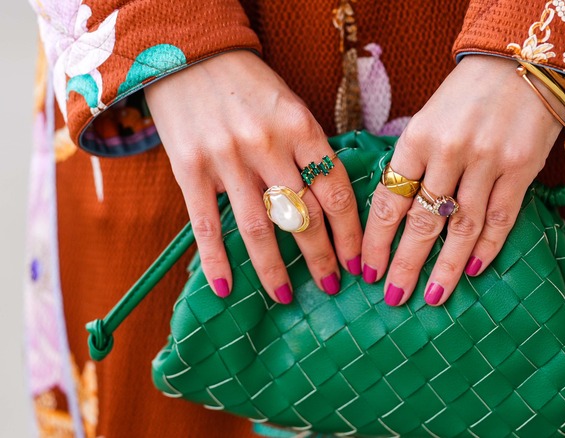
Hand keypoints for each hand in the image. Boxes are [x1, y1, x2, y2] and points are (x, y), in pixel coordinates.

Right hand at [146, 50, 362, 302]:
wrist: (188, 55)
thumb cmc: (248, 85)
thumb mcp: (290, 106)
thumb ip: (309, 150)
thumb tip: (331, 203)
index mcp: (299, 127)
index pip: (334, 190)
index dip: (350, 232)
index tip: (359, 261)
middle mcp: (266, 145)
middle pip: (302, 215)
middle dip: (321, 257)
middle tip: (333, 285)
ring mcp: (226, 160)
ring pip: (258, 228)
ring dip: (274, 269)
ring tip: (286, 296)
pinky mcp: (189, 170)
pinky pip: (205, 225)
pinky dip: (217, 260)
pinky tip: (226, 288)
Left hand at [361, 55, 564, 305]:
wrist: (521, 61)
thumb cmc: (467, 93)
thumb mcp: (429, 118)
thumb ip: (414, 161)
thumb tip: (397, 212)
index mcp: (418, 138)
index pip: (391, 200)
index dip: (377, 241)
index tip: (367, 270)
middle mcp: (451, 151)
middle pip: (423, 221)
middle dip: (405, 264)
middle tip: (393, 297)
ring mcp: (488, 161)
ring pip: (462, 227)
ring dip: (447, 266)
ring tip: (433, 296)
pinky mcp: (522, 168)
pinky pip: (501, 217)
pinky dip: (488, 246)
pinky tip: (473, 270)